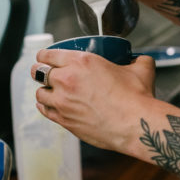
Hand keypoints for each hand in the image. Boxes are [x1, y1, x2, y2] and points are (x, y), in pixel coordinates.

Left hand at [31, 49, 155, 151]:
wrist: (135, 124)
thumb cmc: (136, 97)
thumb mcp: (141, 69)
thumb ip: (139, 60)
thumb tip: (140, 60)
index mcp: (82, 62)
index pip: (48, 55)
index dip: (45, 55)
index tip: (46, 58)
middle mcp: (67, 79)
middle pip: (38, 72)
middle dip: (40, 70)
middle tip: (45, 72)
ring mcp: (63, 101)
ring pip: (39, 92)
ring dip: (44, 90)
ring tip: (50, 90)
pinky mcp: (64, 120)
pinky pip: (45, 110)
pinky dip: (45, 106)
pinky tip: (49, 105)